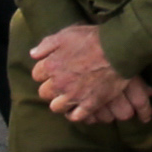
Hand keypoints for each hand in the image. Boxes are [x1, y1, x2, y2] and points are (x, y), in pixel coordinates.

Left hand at [29, 22, 148, 125]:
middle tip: (61, 83)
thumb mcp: (66, 34)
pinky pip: (75, 117)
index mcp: (51, 65)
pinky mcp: (89, 104)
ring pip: (56, 107)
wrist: (118, 50)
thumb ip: (46, 44)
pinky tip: (78, 107)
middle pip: (44, 93)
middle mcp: (59, 83)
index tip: (54, 70)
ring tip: (68, 96)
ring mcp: (74, 96)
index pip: (37, 75)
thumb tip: (33, 54)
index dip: (45, 72)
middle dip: (50, 88)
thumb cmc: (92, 39)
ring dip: (60, 102)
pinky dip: (74, 114)